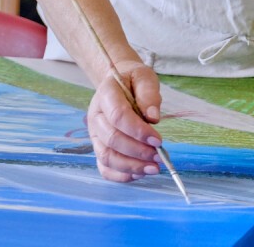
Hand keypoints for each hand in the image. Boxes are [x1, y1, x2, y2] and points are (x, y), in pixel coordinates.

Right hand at [86, 60, 163, 181]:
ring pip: (106, 156)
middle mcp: (95, 116)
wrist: (119, 84)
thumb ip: (149, 94)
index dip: (138, 131)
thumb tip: (153, 119)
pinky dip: (121, 175)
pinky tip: (140, 174)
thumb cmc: (133, 82)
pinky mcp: (99, 147)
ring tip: (153, 168)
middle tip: (159, 156)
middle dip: (137, 151)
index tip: (158, 140)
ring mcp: (95, 134)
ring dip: (131, 166)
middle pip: (112, 139)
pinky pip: (104, 167)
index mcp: (105, 94)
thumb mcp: (144, 78)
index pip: (118, 116)